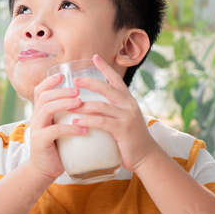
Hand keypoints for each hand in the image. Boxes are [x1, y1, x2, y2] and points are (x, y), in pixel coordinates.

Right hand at [26, 71, 87, 180]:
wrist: (45, 168)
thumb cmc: (57, 145)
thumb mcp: (60, 126)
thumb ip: (67, 114)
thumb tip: (89, 100)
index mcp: (40, 111)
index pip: (40, 90)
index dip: (49, 81)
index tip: (62, 75)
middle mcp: (36, 117)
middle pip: (44, 96)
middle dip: (61, 91)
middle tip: (78, 90)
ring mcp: (37, 128)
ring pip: (47, 109)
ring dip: (64, 103)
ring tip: (80, 103)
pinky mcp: (40, 141)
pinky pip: (54, 131)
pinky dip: (70, 129)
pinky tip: (83, 130)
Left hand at [68, 54, 164, 171]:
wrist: (146, 156)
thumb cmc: (130, 139)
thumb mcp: (124, 120)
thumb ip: (113, 111)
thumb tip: (94, 106)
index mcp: (128, 101)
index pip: (116, 80)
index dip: (105, 68)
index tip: (95, 57)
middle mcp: (129, 105)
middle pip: (107, 88)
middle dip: (90, 82)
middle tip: (74, 81)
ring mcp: (127, 117)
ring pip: (101, 106)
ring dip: (83, 105)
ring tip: (68, 105)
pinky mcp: (123, 130)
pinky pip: (102, 122)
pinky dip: (87, 121)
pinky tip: (75, 122)